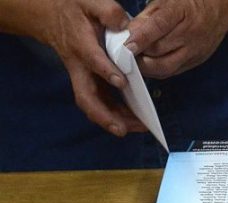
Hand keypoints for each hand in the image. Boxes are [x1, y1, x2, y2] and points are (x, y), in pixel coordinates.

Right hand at [30, 0, 143, 135]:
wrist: (53, 17)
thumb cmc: (76, 10)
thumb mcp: (91, 2)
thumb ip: (109, 12)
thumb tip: (125, 25)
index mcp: (81, 44)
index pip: (91, 60)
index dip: (104, 71)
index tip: (121, 82)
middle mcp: (79, 66)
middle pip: (86, 96)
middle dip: (104, 115)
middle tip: (124, 129)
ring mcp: (82, 77)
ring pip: (93, 104)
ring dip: (113, 120)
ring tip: (138, 128)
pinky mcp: (89, 83)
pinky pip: (100, 103)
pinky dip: (115, 115)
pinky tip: (135, 122)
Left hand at [125, 0, 227, 78]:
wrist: (219, 10)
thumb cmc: (189, 2)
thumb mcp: (166, 0)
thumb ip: (147, 16)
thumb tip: (129, 32)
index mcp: (181, 11)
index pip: (159, 26)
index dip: (141, 38)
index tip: (126, 46)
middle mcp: (190, 33)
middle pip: (159, 50)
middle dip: (138, 54)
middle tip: (122, 54)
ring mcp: (195, 50)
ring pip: (165, 66)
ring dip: (146, 66)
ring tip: (135, 61)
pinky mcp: (196, 61)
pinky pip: (173, 71)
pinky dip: (158, 70)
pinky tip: (149, 64)